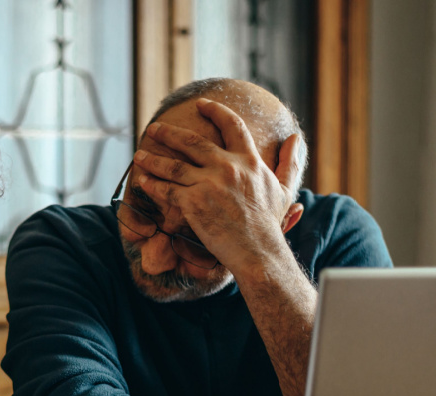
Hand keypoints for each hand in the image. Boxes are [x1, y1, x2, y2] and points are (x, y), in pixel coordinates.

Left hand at [133, 98, 303, 277]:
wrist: (258, 251)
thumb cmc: (270, 224)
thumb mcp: (285, 189)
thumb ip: (289, 162)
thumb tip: (296, 139)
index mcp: (249, 160)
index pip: (231, 125)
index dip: (215, 111)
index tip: (201, 104)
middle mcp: (227, 167)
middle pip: (192, 141)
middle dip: (169, 133)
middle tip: (155, 129)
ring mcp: (208, 184)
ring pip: (173, 165)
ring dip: (153, 159)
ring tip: (140, 155)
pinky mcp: (193, 203)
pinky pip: (167, 190)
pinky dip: (153, 185)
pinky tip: (143, 181)